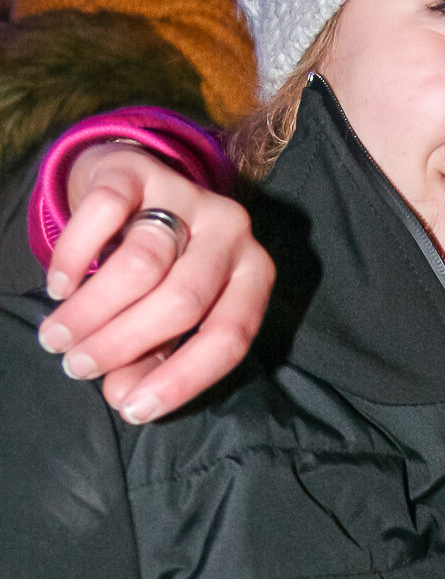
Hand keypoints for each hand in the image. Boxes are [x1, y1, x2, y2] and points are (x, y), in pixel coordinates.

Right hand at [37, 143, 274, 422]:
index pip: (230, 337)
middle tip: (76, 366)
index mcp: (253, 276)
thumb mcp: (168, 319)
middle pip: (182, 301)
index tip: (131, 409)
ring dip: (92, 309)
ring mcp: (189, 194)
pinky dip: (75, 257)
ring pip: (142, 263)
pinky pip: (104, 213)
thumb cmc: (160, 271)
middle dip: (123, 343)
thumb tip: (124, 398)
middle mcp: (233, 232)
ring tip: (57, 337)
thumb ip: (153, 360)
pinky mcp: (139, 169)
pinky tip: (58, 287)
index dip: (182, 379)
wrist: (133, 188)